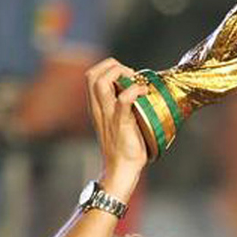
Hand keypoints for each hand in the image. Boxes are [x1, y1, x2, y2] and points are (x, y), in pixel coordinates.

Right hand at [86, 58, 148, 187]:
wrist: (121, 171)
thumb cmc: (123, 149)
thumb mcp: (118, 124)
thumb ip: (122, 109)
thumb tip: (139, 96)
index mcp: (97, 108)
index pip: (91, 76)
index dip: (108, 68)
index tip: (126, 75)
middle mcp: (99, 109)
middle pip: (92, 74)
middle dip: (112, 66)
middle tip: (131, 75)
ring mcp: (108, 116)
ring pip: (101, 81)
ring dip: (120, 73)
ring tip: (135, 81)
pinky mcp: (120, 123)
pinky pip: (124, 99)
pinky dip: (135, 90)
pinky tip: (144, 92)